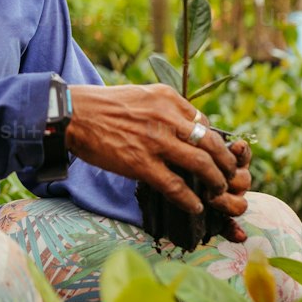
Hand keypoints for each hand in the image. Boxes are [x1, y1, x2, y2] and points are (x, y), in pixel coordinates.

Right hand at [66, 84, 250, 234]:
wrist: (72, 114)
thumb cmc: (102, 106)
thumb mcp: (140, 95)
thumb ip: (164, 108)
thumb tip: (184, 127)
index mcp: (167, 98)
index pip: (204, 121)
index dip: (213, 142)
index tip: (214, 155)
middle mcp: (167, 117)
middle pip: (211, 143)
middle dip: (225, 163)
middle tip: (229, 176)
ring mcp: (156, 142)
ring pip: (201, 164)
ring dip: (215, 181)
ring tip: (218, 192)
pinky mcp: (141, 164)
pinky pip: (176, 186)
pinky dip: (191, 199)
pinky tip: (196, 206)